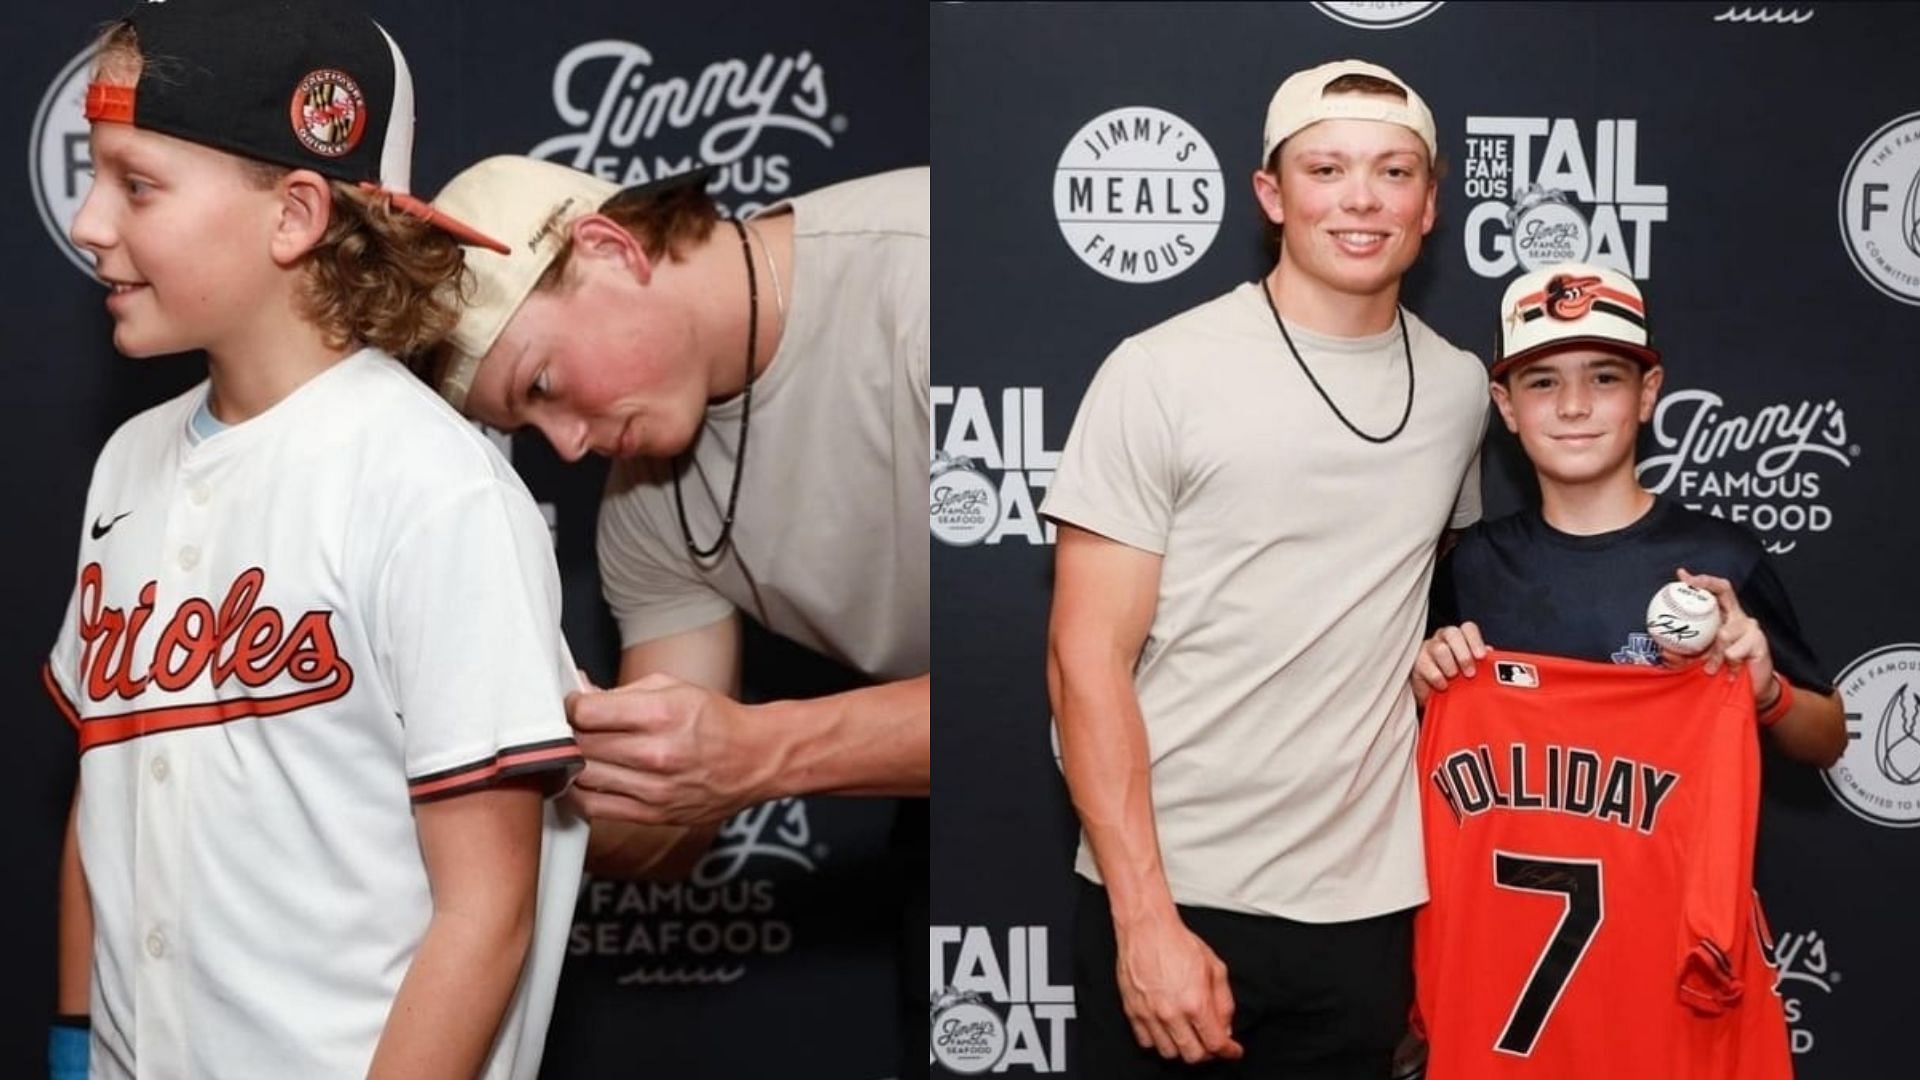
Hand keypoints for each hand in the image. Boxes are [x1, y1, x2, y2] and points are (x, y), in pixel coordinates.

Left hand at [565, 674, 771, 825]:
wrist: (756, 760)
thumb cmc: (716, 721)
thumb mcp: (673, 688)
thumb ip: (623, 691)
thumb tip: (581, 693)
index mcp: (661, 713)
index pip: (587, 712)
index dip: (571, 706)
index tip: (573, 706)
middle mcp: (656, 753)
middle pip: (581, 745)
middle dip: (570, 733)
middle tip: (573, 727)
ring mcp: (653, 789)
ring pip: (583, 777)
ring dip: (574, 763)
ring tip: (581, 752)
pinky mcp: (652, 815)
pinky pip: (595, 808)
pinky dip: (581, 793)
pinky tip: (586, 779)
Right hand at [1114, 912, 1242, 1063]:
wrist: (1147, 928)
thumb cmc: (1177, 942)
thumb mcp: (1215, 968)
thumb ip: (1224, 1002)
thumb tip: (1225, 1026)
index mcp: (1195, 1003)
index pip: (1215, 1043)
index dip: (1228, 1051)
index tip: (1232, 1050)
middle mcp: (1171, 1013)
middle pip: (1193, 1055)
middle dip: (1207, 1053)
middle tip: (1211, 1044)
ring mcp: (1150, 1014)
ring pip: (1169, 1053)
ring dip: (1183, 1049)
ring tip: (1189, 1037)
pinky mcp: (1133, 1011)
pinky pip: (1146, 1041)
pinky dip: (1159, 1042)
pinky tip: (1167, 1031)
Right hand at [1412, 622, 1488, 707]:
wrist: (1434, 696)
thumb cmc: (1455, 680)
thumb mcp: (1472, 671)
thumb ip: (1481, 661)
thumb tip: (1490, 653)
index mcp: (1459, 637)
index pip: (1468, 628)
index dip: (1475, 641)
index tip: (1481, 657)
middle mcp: (1442, 638)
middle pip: (1452, 633)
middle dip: (1464, 654)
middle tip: (1470, 673)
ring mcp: (1427, 648)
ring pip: (1440, 649)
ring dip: (1450, 666)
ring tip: (1454, 678)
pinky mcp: (1416, 661)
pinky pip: (1426, 665)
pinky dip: (1437, 677)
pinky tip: (1442, 685)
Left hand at [1670, 569, 1775, 703]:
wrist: (1752, 688)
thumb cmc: (1725, 669)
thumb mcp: (1699, 659)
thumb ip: (1682, 653)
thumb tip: (1663, 649)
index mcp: (1722, 616)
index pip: (1714, 590)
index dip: (1700, 581)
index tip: (1682, 575)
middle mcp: (1736, 616)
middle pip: (1724, 589)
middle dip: (1706, 583)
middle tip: (1690, 584)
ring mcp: (1750, 626)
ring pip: (1723, 632)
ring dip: (1713, 654)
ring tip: (1711, 668)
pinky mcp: (1759, 641)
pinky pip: (1733, 651)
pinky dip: (1728, 663)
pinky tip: (1732, 671)